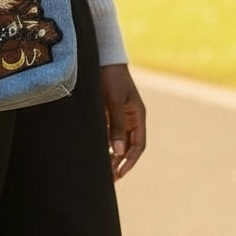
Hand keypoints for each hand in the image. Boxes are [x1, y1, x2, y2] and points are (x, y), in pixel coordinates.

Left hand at [100, 64, 145, 180]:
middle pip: (129, 147)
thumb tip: (118, 152)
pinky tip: (96, 154)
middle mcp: (131, 118)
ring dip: (112, 156)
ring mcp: (120, 116)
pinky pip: (108, 133)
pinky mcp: (108, 113)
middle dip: (121, 163)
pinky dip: (104, 145)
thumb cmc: (110, 77)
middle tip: (109, 178)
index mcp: (138, 116)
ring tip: (102, 172)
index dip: (130, 161)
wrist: (102, 57)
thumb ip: (116, 126)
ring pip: (118, 142)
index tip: (119, 173)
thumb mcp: (113, 101)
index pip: (138, 145)